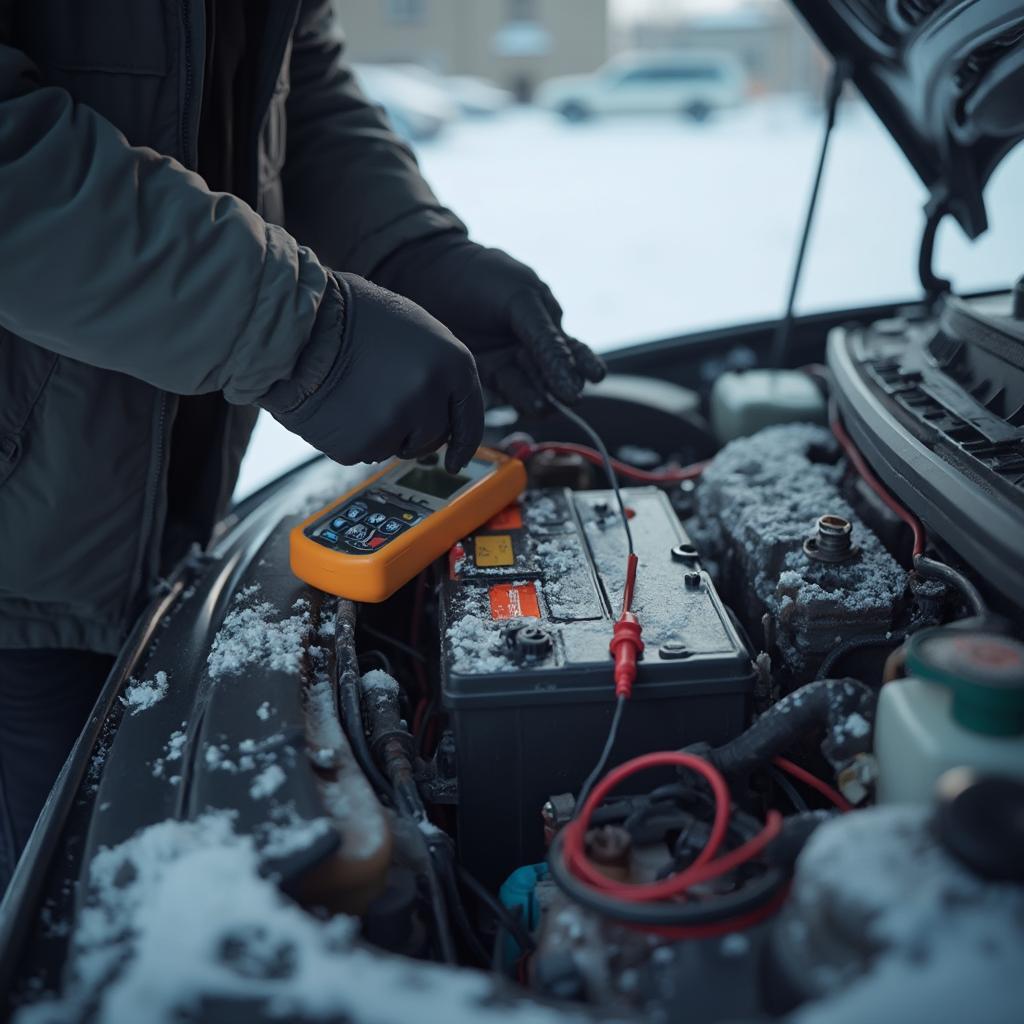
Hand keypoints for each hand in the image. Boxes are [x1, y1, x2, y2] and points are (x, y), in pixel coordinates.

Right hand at [262, 273, 483, 472]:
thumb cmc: (349, 314)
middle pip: (432, 437)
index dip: (463, 443)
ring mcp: (398, 422)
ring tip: (355, 395)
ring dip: (381, 432)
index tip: (455, 461)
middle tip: (383, 403)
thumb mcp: (413, 327)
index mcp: (453, 363)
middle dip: (413, 431)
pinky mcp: (362, 444)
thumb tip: (443, 406)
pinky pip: (363, 452)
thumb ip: (436, 369)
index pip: (469, 418)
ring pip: (396, 447)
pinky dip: (351, 437)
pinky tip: (336, 407)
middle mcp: (431, 396)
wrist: (297, 324)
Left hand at [373, 235, 605, 412]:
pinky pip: (507, 393)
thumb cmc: (480, 275)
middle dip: (562, 386)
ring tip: (541, 404)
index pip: (571, 349)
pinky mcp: (483, 373)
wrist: (425, 272)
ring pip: (533, 388)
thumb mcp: (520, 298)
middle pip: (555, 375)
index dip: (584, 365)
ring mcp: (507, 360)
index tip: (593, 379)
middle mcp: (530, 344)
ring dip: (540, 397)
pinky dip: (519, 400)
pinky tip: (527, 403)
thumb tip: (574, 375)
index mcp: (546, 320)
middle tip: (569, 396)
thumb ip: (546, 338)